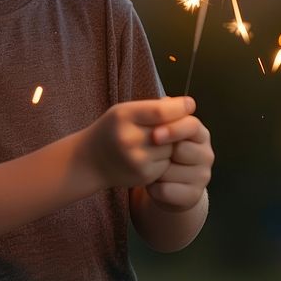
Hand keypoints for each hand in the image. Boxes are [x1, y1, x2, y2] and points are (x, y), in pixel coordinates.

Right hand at [78, 96, 195, 189]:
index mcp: (124, 116)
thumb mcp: (125, 111)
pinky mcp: (144, 175)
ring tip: (154, 142)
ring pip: (172, 148)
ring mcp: (137, 159)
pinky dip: (165, 159)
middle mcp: (129, 139)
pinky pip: (167, 163)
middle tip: (174, 123)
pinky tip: (150, 156)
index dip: (179, 108)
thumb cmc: (112, 129)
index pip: (160, 111)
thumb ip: (153, 107)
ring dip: (171, 145)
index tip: (190, 105)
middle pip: (171, 131)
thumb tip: (186, 106)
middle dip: (176, 127)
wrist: (91, 161)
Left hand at [144, 112, 213, 211]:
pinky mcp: (193, 196)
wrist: (166, 184)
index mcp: (200, 133)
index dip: (173, 129)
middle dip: (161, 153)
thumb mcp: (163, 130)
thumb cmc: (163, 151)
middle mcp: (207, 154)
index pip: (191, 126)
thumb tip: (165, 99)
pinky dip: (154, 188)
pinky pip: (167, 191)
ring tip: (151, 169)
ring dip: (155, 171)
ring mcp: (203, 176)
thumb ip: (164, 114)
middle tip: (150, 154)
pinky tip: (153, 185)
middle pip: (181, 150)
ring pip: (172, 171)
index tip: (154, 134)